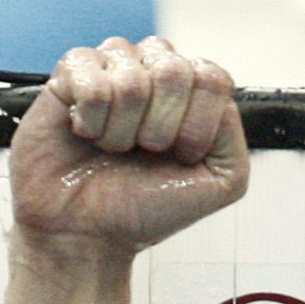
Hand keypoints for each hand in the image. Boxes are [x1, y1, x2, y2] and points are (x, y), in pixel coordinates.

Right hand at [10, 37, 249, 267]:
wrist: (84, 235)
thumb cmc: (142, 209)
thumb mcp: (220, 183)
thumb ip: (234, 136)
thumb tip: (217, 99)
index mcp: (192, 91)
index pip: (211, 78)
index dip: (195, 124)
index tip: (179, 155)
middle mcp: (153, 71)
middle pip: (173, 71)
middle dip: (158, 128)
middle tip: (141, 153)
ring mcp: (112, 68)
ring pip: (131, 78)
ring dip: (121, 129)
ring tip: (110, 147)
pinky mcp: (69, 75)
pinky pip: (90, 79)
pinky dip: (90, 119)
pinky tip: (86, 133)